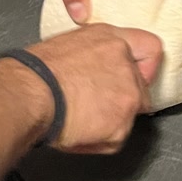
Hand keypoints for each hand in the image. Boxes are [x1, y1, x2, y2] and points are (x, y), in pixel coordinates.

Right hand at [26, 24, 161, 153]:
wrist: (31, 93)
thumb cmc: (36, 71)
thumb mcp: (68, 45)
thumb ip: (92, 54)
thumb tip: (92, 68)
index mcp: (111, 40)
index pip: (149, 47)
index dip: (144, 65)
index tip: (138, 74)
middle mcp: (125, 64)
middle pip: (140, 88)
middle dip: (121, 99)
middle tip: (97, 104)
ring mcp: (128, 93)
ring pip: (128, 115)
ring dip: (110, 121)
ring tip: (82, 119)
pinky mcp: (122, 123)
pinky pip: (115, 139)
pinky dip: (99, 141)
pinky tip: (79, 131)